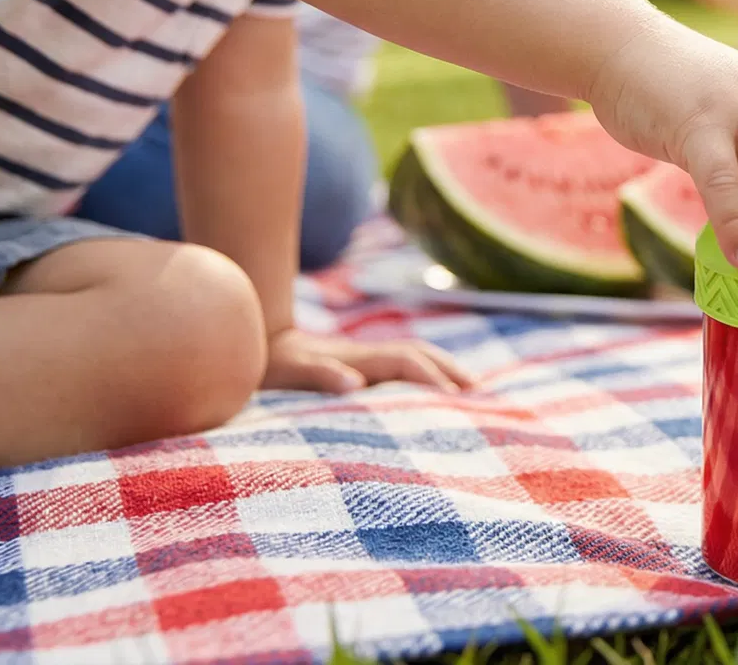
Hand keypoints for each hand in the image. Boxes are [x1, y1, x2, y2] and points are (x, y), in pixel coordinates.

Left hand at [263, 329, 474, 393]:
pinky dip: (424, 378)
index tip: (456, 398)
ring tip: (472, 394)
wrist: (255, 339)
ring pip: (415, 360)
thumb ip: (320, 374)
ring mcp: (365, 360)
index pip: (406, 362)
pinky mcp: (359, 368)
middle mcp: (367, 356)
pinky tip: (431, 396)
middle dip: (452, 372)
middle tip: (483, 396)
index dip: (432, 377)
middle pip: (421, 356)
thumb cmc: (270, 365)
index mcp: (358, 358)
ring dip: (444, 372)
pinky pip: (401, 371)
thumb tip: (354, 383)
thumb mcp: (288, 372)